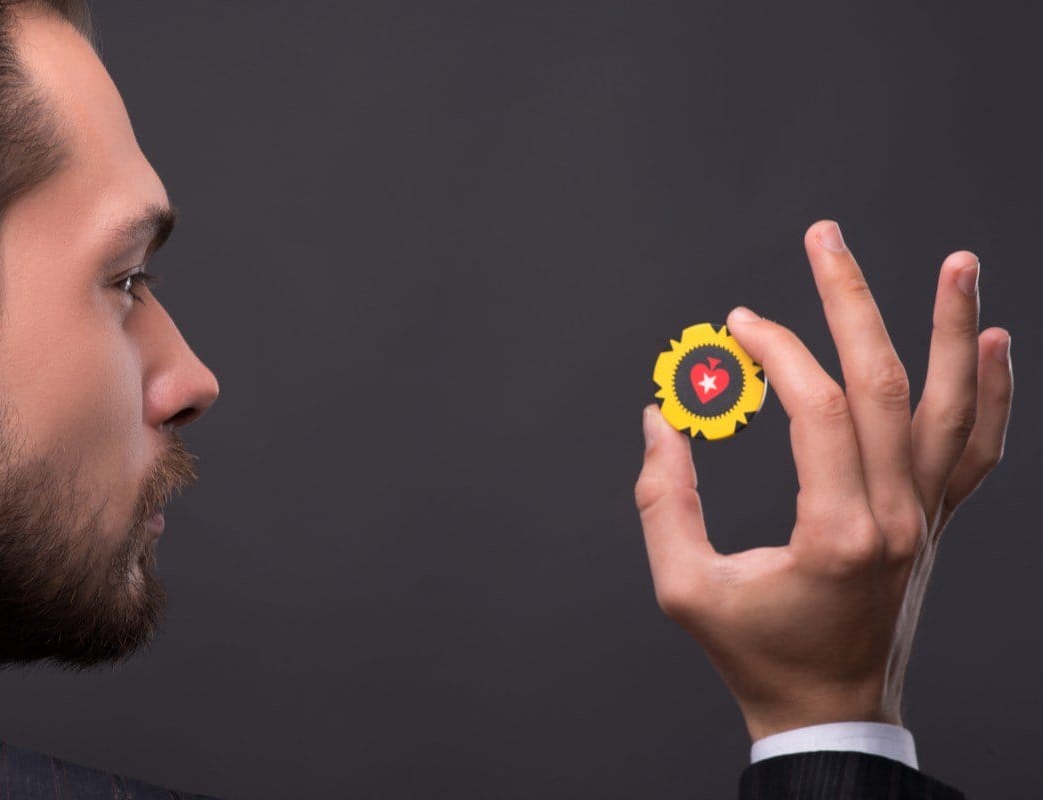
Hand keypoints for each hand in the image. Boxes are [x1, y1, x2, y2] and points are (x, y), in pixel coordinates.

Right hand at [634, 220, 1012, 740]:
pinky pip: (977, 449)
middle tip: (826, 238)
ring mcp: (926, 518)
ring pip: (950, 407)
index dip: (777, 352)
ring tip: (958, 261)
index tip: (739, 325)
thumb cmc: (758, 654)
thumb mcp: (685, 588)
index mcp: (838, 533)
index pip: (819, 410)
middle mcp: (896, 517)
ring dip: (952, 329)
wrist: (831, 708)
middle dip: (852, 302)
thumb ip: (664, 500)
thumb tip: (661, 421)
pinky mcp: (934, 522)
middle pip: (886, 386)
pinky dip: (990, 393)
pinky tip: (989, 343)